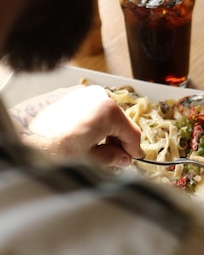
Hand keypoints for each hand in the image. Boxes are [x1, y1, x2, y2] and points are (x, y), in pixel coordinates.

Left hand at [9, 84, 143, 167]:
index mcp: (108, 110)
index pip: (132, 132)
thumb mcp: (89, 160)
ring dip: (102, 133)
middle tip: (112, 160)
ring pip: (102, 115)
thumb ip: (112, 159)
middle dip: (117, 141)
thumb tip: (121, 158)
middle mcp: (96, 96)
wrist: (18, 139)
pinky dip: (87, 124)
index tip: (132, 159)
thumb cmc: (49, 149)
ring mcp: (79, 94)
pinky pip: (85, 110)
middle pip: (118, 121)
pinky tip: (76, 140)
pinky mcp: (64, 95)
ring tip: (91, 151)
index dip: (134, 150)